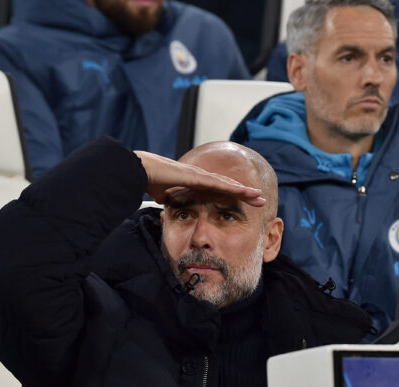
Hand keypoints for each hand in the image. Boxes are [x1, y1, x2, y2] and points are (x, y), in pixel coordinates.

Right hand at [134, 150, 265, 206]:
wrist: (138, 169)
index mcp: (194, 181)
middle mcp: (200, 176)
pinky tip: (243, 191)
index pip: (219, 189)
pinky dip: (231, 188)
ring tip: (259, 196)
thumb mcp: (162, 194)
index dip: (234, 195)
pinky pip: (217, 183)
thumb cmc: (147, 178)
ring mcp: (198, 175)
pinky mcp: (195, 176)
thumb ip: (168, 197)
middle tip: (261, 199)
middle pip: (228, 185)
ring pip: (227, 183)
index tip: (247, 201)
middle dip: (245, 193)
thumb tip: (168, 204)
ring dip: (244, 190)